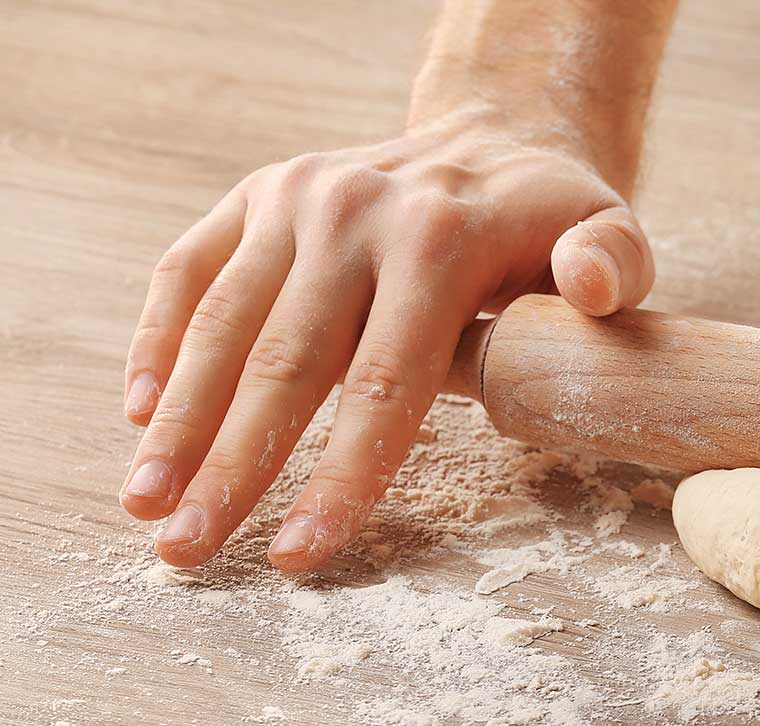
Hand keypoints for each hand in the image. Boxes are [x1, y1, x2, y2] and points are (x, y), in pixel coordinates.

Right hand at [118, 106, 653, 570]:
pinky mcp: (255, 196)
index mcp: (439, 239)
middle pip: (286, 364)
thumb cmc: (558, 220)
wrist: (501, 133)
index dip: (341, 476)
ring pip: (223, 324)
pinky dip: (159, 341)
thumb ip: (616, 264)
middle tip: (185, 550)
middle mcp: (355, 214)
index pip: (385, 383)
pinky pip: (189, 272)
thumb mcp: (614, 234)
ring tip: (145, 504)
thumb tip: (592, 286)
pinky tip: (140, 414)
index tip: (300, 554)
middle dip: (231, 467)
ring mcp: (296, 200)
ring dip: (177, 420)